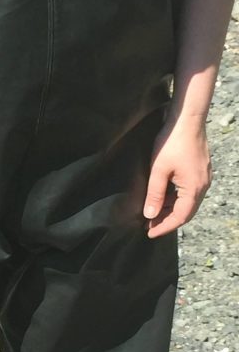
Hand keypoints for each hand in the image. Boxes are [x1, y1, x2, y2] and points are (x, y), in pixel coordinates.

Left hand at [143, 116, 211, 237]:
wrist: (186, 118)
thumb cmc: (172, 142)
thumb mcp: (158, 171)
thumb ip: (155, 195)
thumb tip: (150, 215)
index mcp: (194, 188)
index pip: (180, 217)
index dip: (164, 227)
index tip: (149, 233)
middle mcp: (203, 185)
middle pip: (186, 212)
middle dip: (167, 221)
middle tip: (149, 226)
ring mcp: (203, 178)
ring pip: (187, 202)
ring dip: (171, 210)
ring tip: (152, 214)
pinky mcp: (199, 171)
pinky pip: (188, 192)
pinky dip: (175, 199)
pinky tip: (162, 199)